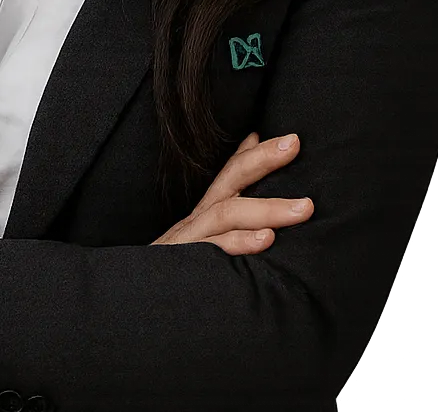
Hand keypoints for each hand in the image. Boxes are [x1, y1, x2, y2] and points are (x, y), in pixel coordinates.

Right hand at [150, 131, 313, 253]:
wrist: (135, 299)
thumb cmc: (179, 268)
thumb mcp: (204, 237)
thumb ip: (230, 213)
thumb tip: (253, 181)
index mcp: (207, 211)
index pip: (233, 172)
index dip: (258, 152)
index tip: (291, 139)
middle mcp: (199, 219)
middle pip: (231, 179)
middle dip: (263, 160)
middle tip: (294, 144)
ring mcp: (191, 238)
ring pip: (228, 212)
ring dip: (267, 208)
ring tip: (302, 208)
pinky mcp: (185, 262)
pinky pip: (214, 249)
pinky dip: (240, 242)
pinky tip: (266, 239)